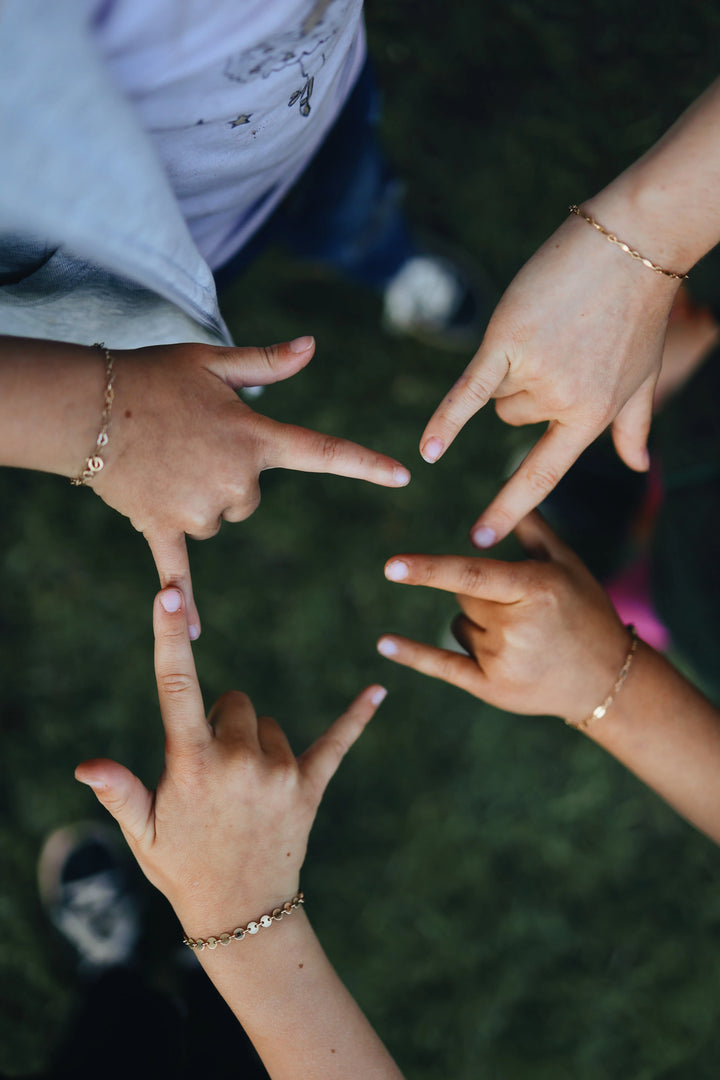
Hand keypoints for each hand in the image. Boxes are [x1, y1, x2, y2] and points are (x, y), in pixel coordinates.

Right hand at [75, 586, 385, 934]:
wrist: (242, 913)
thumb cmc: (182, 867)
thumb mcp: (143, 833)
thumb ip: (119, 791)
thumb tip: (84, 766)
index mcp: (192, 762)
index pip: (177, 686)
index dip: (168, 637)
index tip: (169, 595)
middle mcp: (239, 759)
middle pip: (235, 702)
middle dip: (221, 723)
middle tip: (211, 772)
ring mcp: (278, 772)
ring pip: (269, 724)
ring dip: (256, 742)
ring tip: (242, 790)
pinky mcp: (310, 785)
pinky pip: (337, 740)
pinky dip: (357, 716)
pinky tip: (379, 690)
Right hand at [92, 337, 410, 637]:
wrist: (88, 408)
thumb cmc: (154, 377)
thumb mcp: (213, 362)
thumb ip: (268, 362)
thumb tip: (313, 346)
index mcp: (256, 438)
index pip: (324, 452)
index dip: (366, 464)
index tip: (405, 475)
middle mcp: (236, 480)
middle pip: (251, 497)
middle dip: (230, 477)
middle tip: (191, 446)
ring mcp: (200, 509)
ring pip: (218, 518)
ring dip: (198, 500)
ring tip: (164, 464)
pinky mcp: (163, 528)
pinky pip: (179, 571)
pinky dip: (182, 597)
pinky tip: (189, 628)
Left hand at [377, 512, 630, 724]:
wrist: (609, 679)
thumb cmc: (587, 610)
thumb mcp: (568, 564)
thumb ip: (532, 527)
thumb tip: (507, 483)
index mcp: (534, 589)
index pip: (471, 575)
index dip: (429, 570)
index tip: (392, 566)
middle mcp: (517, 627)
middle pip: (463, 596)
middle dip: (483, 596)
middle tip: (523, 610)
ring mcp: (503, 662)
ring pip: (459, 626)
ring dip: (478, 625)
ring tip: (522, 638)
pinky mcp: (492, 689)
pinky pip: (443, 665)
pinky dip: (413, 653)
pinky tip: (384, 644)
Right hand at [419, 212, 679, 546]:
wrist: (632, 244)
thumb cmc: (639, 311)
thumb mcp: (643, 377)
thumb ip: (634, 426)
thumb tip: (638, 465)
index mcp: (591, 417)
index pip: (541, 475)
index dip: (507, 509)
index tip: (478, 539)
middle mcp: (562, 402)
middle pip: (510, 416)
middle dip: (523, 387)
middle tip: (559, 343)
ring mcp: (535, 373)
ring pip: (494, 392)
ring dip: (508, 367)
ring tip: (546, 327)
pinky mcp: (507, 341)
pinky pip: (468, 390)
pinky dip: (446, 419)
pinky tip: (427, 449)